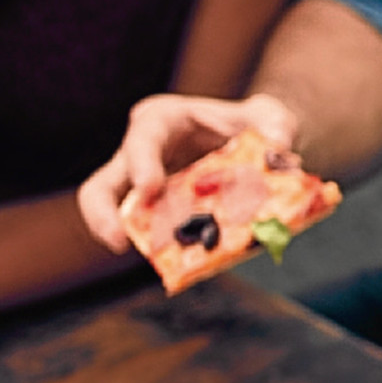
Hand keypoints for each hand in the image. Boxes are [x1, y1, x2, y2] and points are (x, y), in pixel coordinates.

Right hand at [76, 92, 301, 250]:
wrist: (262, 144)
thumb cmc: (257, 123)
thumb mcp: (272, 117)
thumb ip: (276, 128)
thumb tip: (280, 154)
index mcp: (163, 121)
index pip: (142, 137)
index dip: (141, 164)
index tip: (150, 190)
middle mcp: (144, 156)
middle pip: (101, 187)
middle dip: (103, 215)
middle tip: (120, 241)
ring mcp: (148, 191)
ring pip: (119, 221)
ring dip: (139, 244)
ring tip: (159, 263)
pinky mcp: (164, 218)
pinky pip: (159, 241)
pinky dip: (174, 253)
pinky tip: (194, 264)